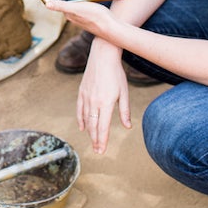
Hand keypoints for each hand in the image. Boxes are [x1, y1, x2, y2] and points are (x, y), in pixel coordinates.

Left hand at [44, 0, 117, 41]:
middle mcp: (74, 16)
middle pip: (66, 2)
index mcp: (68, 13)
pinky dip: (83, 0)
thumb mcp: (76, 8)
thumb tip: (46, 3)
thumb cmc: (95, 16)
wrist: (112, 28)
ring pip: (75, 4)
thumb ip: (61, 5)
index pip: (57, 1)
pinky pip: (84, 6)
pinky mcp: (91, 17)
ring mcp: (82, 17)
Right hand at [76, 37, 132, 153]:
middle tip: (98, 151)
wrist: (102, 56)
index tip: (102, 150)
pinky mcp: (81, 92)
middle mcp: (94, 102)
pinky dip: (81, 120)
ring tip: (93, 141)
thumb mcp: (124, 92)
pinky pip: (79, 110)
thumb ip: (125, 111)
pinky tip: (82, 128)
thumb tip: (128, 126)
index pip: (103, 127)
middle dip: (95, 140)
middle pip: (93, 126)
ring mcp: (86, 97)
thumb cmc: (116, 74)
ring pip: (85, 119)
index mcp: (106, 103)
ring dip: (89, 132)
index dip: (102, 140)